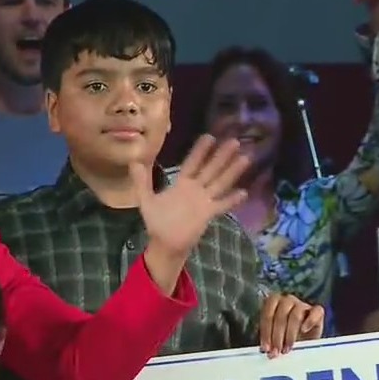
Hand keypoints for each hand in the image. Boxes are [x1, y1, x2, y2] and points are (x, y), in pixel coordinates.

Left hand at [134, 135, 249, 260]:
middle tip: (234, 141)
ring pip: (220, 182)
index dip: (200, 151)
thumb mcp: (146, 199)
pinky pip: (222, 205)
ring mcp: (204, 201)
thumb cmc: (157, 221)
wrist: (165, 243)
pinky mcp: (208, 214)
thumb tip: (133, 161)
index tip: (209, 136)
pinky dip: (232, 199)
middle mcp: (195, 189)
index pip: (192, 163)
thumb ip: (142, 181)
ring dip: (232, 171)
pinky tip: (243, 192)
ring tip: (245, 158)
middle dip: (222, 156)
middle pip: (211, 169)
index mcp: (181, 184)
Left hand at [259, 294, 324, 357]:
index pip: (267, 315)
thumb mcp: (274, 335)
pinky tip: (304, 331)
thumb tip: (265, 349)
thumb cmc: (285, 334)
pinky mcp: (317, 311)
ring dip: (290, 335)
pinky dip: (309, 321)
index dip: (266, 333)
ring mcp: (302, 304)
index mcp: (272, 301)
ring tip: (287, 348)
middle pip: (280, 317)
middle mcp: (287, 300)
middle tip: (276, 351)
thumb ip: (269, 338)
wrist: (304, 337)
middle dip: (276, 337)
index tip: (265, 348)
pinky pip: (316, 312)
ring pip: (295, 316)